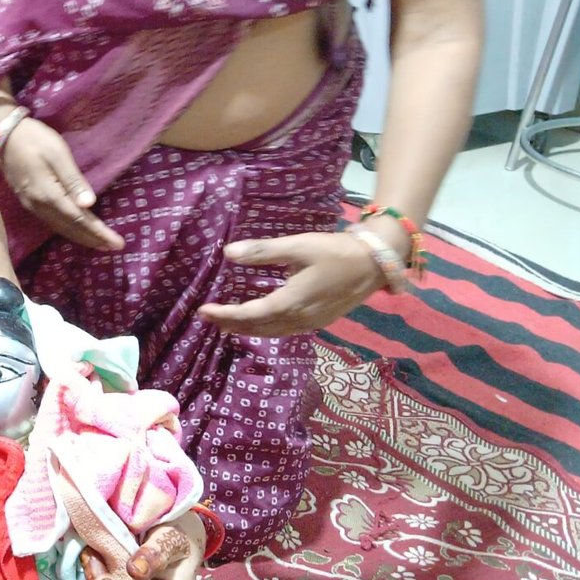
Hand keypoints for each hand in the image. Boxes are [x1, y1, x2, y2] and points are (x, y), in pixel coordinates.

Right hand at [0, 116, 123, 251]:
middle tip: (114, 247)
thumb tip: (89, 204)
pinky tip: (75, 229)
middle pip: (70, 228)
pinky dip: (67, 229)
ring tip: (99, 243)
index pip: (79, 220)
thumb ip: (73, 180)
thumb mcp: (58, 154)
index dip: (99, 233)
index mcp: (49, 195)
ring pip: (60, 227)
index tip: (118, 243)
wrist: (1, 135)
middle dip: (93, 239)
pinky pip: (51, 222)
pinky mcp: (28, 201)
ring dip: (81, 237)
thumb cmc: (33, 139)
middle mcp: (39, 206)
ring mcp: (31, 205)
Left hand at [196, 230, 387, 337]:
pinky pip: (286, 331)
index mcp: (291, 302)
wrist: (376, 264)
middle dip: (232, 324)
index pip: (250, 314)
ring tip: (227, 324)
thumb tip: (229, 252)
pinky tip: (261, 322)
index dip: (225, 314)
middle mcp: (299, 319)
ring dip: (248, 329)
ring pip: (272, 332)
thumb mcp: (298, 246)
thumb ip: (264, 251)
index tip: (204, 310)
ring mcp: (311, 323)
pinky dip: (267, 329)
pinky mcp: (320, 321)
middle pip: (258, 328)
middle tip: (209, 318)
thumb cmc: (335, 252)